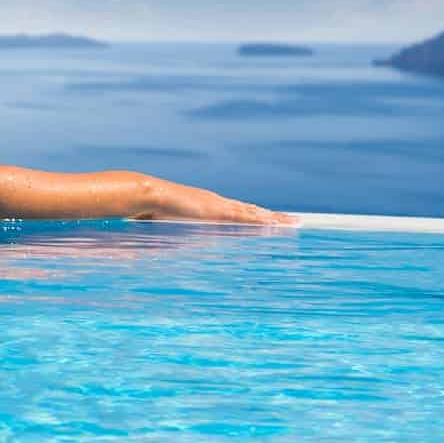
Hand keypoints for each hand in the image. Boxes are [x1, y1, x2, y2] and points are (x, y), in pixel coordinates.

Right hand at [136, 177, 295, 225]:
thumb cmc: (153, 211)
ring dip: (275, 219)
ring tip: (294, 223)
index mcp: (208, 208)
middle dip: (273, 217)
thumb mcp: (168, 227)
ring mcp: (220, 206)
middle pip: (252, 211)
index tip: (270, 221)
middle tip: (293, 221)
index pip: (239, 212)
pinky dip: (262, 221)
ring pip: (254, 214)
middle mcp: (218, 203)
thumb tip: (161, 248)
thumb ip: (174, 235)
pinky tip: (276, 225)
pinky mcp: (218, 211)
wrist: (149, 195)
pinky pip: (245, 218)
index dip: (255, 217)